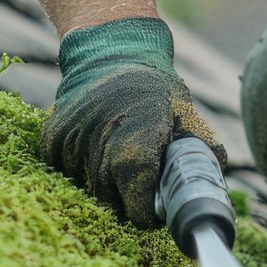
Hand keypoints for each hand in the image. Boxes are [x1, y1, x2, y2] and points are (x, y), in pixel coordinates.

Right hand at [39, 16, 225, 228]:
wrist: (112, 55)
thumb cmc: (155, 91)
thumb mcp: (187, 115)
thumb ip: (203, 152)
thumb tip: (215, 188)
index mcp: (138, 140)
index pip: (136, 201)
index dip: (145, 212)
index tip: (152, 210)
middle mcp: (101, 142)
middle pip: (111, 200)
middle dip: (126, 200)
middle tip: (140, 181)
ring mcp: (72, 140)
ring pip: (87, 189)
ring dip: (103, 184)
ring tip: (117, 156)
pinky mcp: (51, 138)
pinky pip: (64, 174)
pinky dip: (80, 170)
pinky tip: (95, 148)